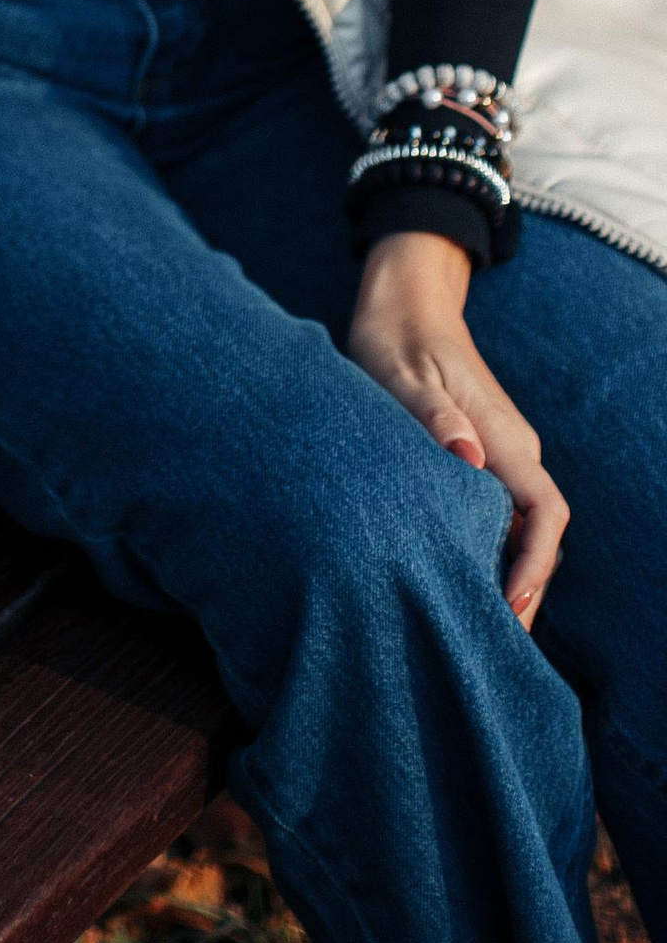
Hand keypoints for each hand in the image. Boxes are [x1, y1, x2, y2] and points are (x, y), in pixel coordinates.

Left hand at [348, 228, 564, 624]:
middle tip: (487, 640)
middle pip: (537, 531)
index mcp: (504, 434)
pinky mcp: (481, 453)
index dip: (535, 561)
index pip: (545, 510)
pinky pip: (497, 511)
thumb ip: (432, 413)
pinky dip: (487, 548)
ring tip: (473, 623)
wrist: (405, 302)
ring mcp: (500, 452)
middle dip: (523, 586)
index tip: (510, 601)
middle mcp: (513, 448)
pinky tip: (458, 576)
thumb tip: (468, 458)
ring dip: (506, 571)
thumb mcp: (400, 371)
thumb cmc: (396, 336)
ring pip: (519, 525)